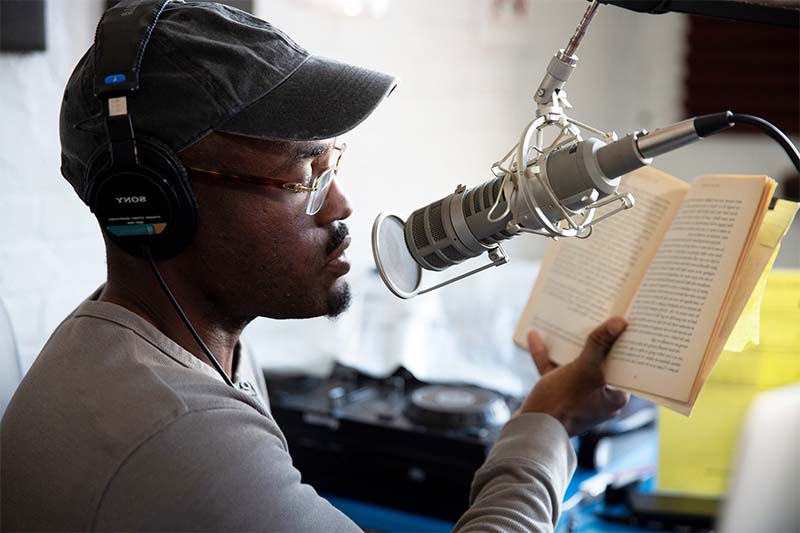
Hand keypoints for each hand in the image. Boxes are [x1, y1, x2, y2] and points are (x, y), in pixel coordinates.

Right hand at [518, 317, 629, 436]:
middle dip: (597, 340)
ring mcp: (577, 396)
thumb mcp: (584, 369)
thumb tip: (620, 322)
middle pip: (600, 362)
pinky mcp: (556, 395)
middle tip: (600, 316)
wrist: (532, 429)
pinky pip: (555, 371)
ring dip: (570, 345)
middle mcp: (599, 397)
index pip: (625, 365)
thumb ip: (600, 345)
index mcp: (615, 396)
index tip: (626, 323)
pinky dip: (547, 355)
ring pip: (576, 364)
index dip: (625, 344)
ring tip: (570, 321)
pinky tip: (535, 337)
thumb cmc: (564, 401)